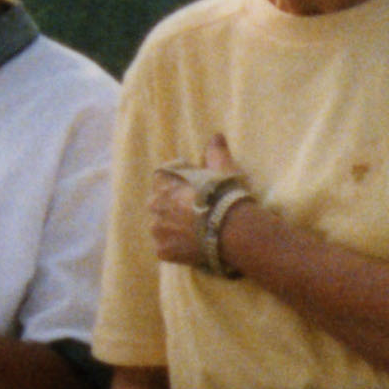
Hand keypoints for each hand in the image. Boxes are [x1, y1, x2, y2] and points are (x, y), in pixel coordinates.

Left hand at [148, 132, 254, 276]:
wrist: (233, 231)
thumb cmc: (227, 196)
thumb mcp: (223, 169)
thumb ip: (215, 152)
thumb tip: (216, 136)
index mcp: (164, 183)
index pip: (161, 180)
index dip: (177, 185)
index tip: (192, 190)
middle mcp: (155, 206)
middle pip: (159, 205)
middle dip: (172, 207)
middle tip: (195, 213)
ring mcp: (158, 231)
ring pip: (161, 227)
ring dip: (172, 228)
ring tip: (194, 232)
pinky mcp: (164, 252)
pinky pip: (165, 249)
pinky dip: (176, 248)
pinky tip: (192, 247)